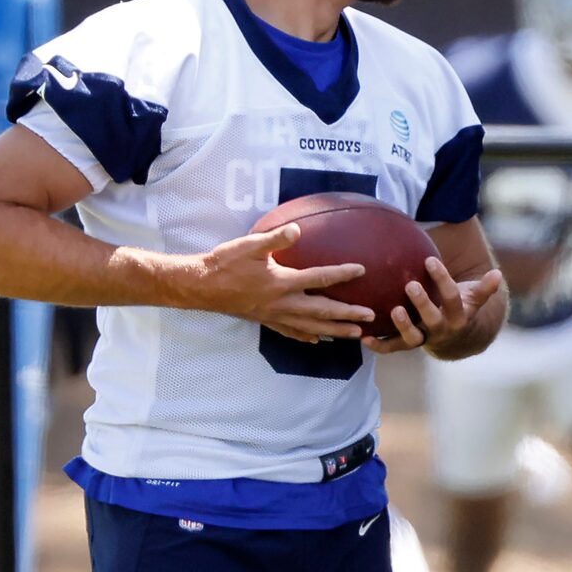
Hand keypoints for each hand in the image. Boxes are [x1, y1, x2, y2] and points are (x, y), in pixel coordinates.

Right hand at [187, 222, 374, 343]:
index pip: (319, 278)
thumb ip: (274, 238)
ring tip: (356, 335)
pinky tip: (318, 341)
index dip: (341, 273)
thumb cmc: (224, 263)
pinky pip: (291, 332)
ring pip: (312, 327)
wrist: (201, 286)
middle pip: (322, 311)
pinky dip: (307, 337)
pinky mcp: (266, 320)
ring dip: (335, 330)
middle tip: (370, 317)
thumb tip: (297, 230)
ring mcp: (275, 315)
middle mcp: (282, 303)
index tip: (361, 270)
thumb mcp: (249, 245)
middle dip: (348, 314)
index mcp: (282, 282)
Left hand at [364, 255, 503, 354]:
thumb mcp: (473, 300)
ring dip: (402, 325)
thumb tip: (498, 274)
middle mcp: (441, 330)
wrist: (456, 342)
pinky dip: (379, 345)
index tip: (430, 260)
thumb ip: (484, 288)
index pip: (451, 297)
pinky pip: (393, 348)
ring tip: (394, 310)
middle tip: (411, 284)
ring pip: (413, 337)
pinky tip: (365, 338)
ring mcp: (424, 339)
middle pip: (433, 319)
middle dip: (423, 303)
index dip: (442, 279)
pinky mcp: (408, 345)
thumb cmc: (461, 311)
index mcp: (458, 317)